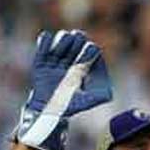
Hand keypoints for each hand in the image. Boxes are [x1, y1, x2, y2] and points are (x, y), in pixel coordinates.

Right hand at [15, 29, 111, 149]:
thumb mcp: (91, 100)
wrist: (50, 112)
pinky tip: (48, 38)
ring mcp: (56, 61)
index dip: (89, 50)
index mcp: (84, 68)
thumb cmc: (73, 106)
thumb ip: (102, 93)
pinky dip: (45, 42)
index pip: (90, 52)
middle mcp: (71, 62)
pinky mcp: (41, 64)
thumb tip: (108, 85)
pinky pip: (42, 48)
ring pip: (61, 43)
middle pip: (76, 43)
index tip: (90, 49)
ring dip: (63, 40)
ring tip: (64, 43)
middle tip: (78, 38)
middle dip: (77, 40)